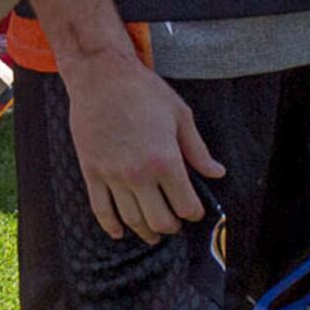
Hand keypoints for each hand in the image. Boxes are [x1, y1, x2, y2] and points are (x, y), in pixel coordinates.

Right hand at [58, 43, 219, 243]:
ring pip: (132, 219)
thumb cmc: (143, 91)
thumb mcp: (180, 115)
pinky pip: (101, 210)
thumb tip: (216, 172)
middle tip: (175, 222)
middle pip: (159, 221)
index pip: (185, 205)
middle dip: (172, 226)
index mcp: (165, 160)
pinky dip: (112, 227)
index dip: (193, 213)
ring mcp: (112, 175)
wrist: (101, 76)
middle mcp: (139, 174)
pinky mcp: (92, 172)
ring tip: (153, 232)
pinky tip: (120, 232)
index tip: (194, 210)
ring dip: (146, 231)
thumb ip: (198, 150)